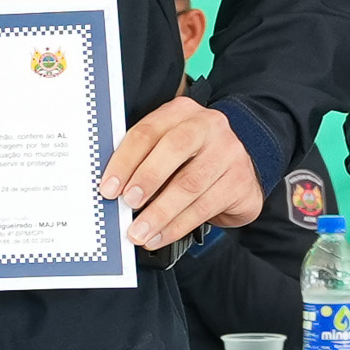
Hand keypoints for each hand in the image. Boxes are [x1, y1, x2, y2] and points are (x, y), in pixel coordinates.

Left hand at [102, 94, 262, 250]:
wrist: (240, 169)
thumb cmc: (190, 159)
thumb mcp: (166, 149)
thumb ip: (142, 160)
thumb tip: (112, 190)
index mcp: (180, 112)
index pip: (148, 131)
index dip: (125, 160)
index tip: (108, 187)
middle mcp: (208, 126)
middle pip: (174, 149)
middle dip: (146, 179)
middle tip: (127, 204)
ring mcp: (229, 153)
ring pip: (190, 184)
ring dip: (159, 213)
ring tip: (139, 231)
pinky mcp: (240, 182)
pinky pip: (204, 207)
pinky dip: (176, 226)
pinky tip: (159, 236)